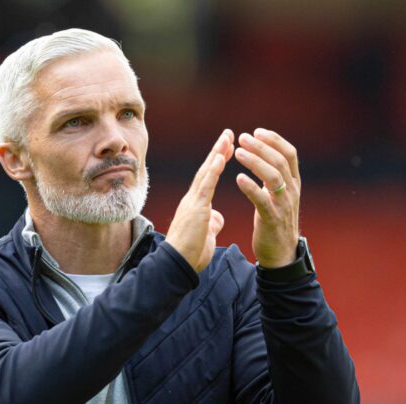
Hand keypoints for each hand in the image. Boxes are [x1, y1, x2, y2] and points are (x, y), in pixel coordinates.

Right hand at [166, 129, 234, 272]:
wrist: (177, 265)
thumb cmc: (190, 254)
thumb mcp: (205, 236)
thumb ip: (211, 224)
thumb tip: (217, 217)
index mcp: (196, 206)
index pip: (208, 180)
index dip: (217, 164)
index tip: (226, 150)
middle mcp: (192, 200)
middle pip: (207, 170)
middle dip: (218, 151)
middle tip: (228, 134)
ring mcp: (193, 203)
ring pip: (206, 173)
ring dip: (217, 153)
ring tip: (227, 137)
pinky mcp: (196, 209)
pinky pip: (206, 186)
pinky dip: (213, 170)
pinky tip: (221, 157)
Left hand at [234, 128, 300, 268]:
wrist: (281, 253)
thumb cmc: (276, 221)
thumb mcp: (280, 195)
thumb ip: (274, 176)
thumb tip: (263, 155)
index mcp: (294, 182)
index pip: (289, 153)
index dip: (274, 140)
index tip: (257, 131)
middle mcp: (292, 191)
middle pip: (279, 161)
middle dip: (261, 147)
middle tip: (242, 137)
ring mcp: (284, 205)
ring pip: (273, 177)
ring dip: (255, 162)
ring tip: (238, 152)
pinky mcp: (272, 219)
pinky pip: (262, 200)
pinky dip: (251, 187)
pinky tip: (238, 178)